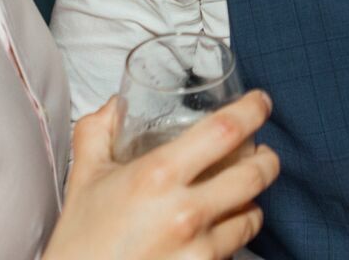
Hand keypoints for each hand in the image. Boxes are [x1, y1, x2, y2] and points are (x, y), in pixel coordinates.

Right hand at [42, 91, 279, 259]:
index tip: (260, 103)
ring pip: (252, 215)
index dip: (252, 111)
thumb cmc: (81, 241)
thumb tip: (114, 105)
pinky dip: (232, 234)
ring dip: (250, 201)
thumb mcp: (84, 179)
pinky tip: (217, 229)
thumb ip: (96, 133)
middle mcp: (185, 212)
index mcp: (157, 176)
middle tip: (262, 153)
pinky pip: (236, 248)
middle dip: (267, 159)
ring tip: (238, 195)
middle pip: (255, 175)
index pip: (224, 130)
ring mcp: (199, 250)